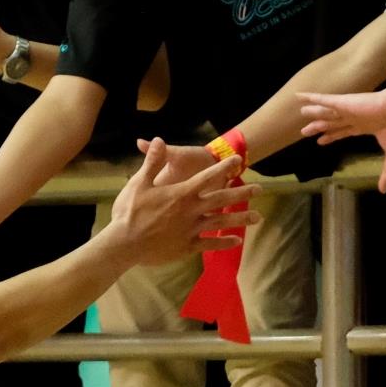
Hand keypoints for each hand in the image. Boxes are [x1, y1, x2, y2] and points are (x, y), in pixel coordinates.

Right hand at [105, 140, 253, 264]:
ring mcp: (192, 230)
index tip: (238, 160)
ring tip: (258, 217)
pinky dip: (223, 242)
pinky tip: (236, 240)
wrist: (125, 244)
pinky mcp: (187, 247)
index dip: (224, 167)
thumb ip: (153, 161)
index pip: (208, 177)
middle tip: (260, 189)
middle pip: (222, 200)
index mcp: (182, 193)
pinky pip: (210, 243)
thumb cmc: (129, 213)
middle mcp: (192, 211)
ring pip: (221, 223)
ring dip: (240, 219)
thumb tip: (159, 140)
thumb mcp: (139, 183)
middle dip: (242, 193)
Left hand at [299, 87, 385, 191]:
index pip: (345, 131)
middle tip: (305, 132)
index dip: (333, 136)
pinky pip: (323, 100)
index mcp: (367, 125)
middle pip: (333, 122)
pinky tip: (299, 97)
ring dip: (314, 113)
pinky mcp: (344, 102)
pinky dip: (311, 98)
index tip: (321, 141)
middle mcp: (356, 116)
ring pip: (327, 112)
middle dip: (320, 127)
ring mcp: (348, 109)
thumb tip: (384, 191)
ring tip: (301, 112)